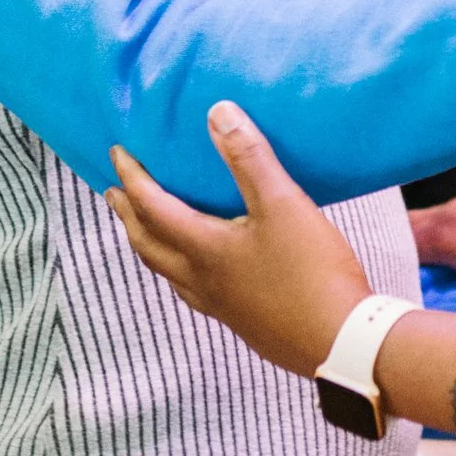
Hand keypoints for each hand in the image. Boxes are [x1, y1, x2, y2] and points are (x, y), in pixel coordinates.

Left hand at [108, 102, 371, 375]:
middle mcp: (201, 280)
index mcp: (204, 249)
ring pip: (168, 272)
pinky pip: (193, 291)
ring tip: (146, 228)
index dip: (133, 178)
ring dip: (149, 244)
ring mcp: (221, 306)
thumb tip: (217, 113)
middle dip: (127, 215)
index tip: (117, 154)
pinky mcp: (243, 322)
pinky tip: (200, 270)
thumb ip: (249, 158)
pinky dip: (179, 270)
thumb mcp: (283, 204)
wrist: (341, 343)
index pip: (153, 208)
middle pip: (148, 245)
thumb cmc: (311, 272)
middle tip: (113, 193)